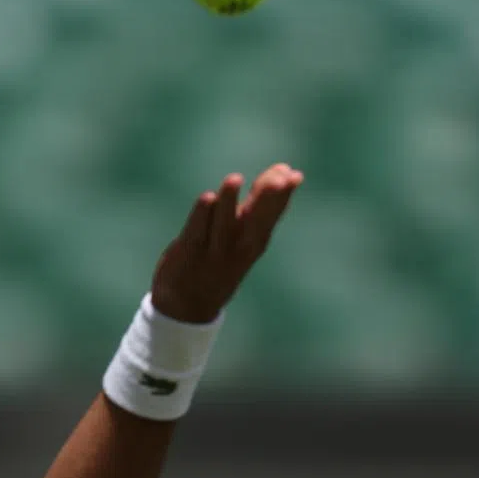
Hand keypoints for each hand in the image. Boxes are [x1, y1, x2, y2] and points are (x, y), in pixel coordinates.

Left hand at [151, 164, 302, 323]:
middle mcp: (238, 247)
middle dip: (266, 198)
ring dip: (228, 201)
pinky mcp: (189, 250)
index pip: (272, 216)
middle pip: (254, 220)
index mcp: (254, 243)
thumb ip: (260, 206)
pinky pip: (196, 230)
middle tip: (280, 176)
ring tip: (235, 179)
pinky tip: (207, 197)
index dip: (283, 195)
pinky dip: (201, 214)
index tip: (291, 172)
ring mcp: (213, 250)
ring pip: (222, 222)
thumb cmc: (221, 261)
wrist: (188, 306)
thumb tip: (286, 171)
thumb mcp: (245, 239)